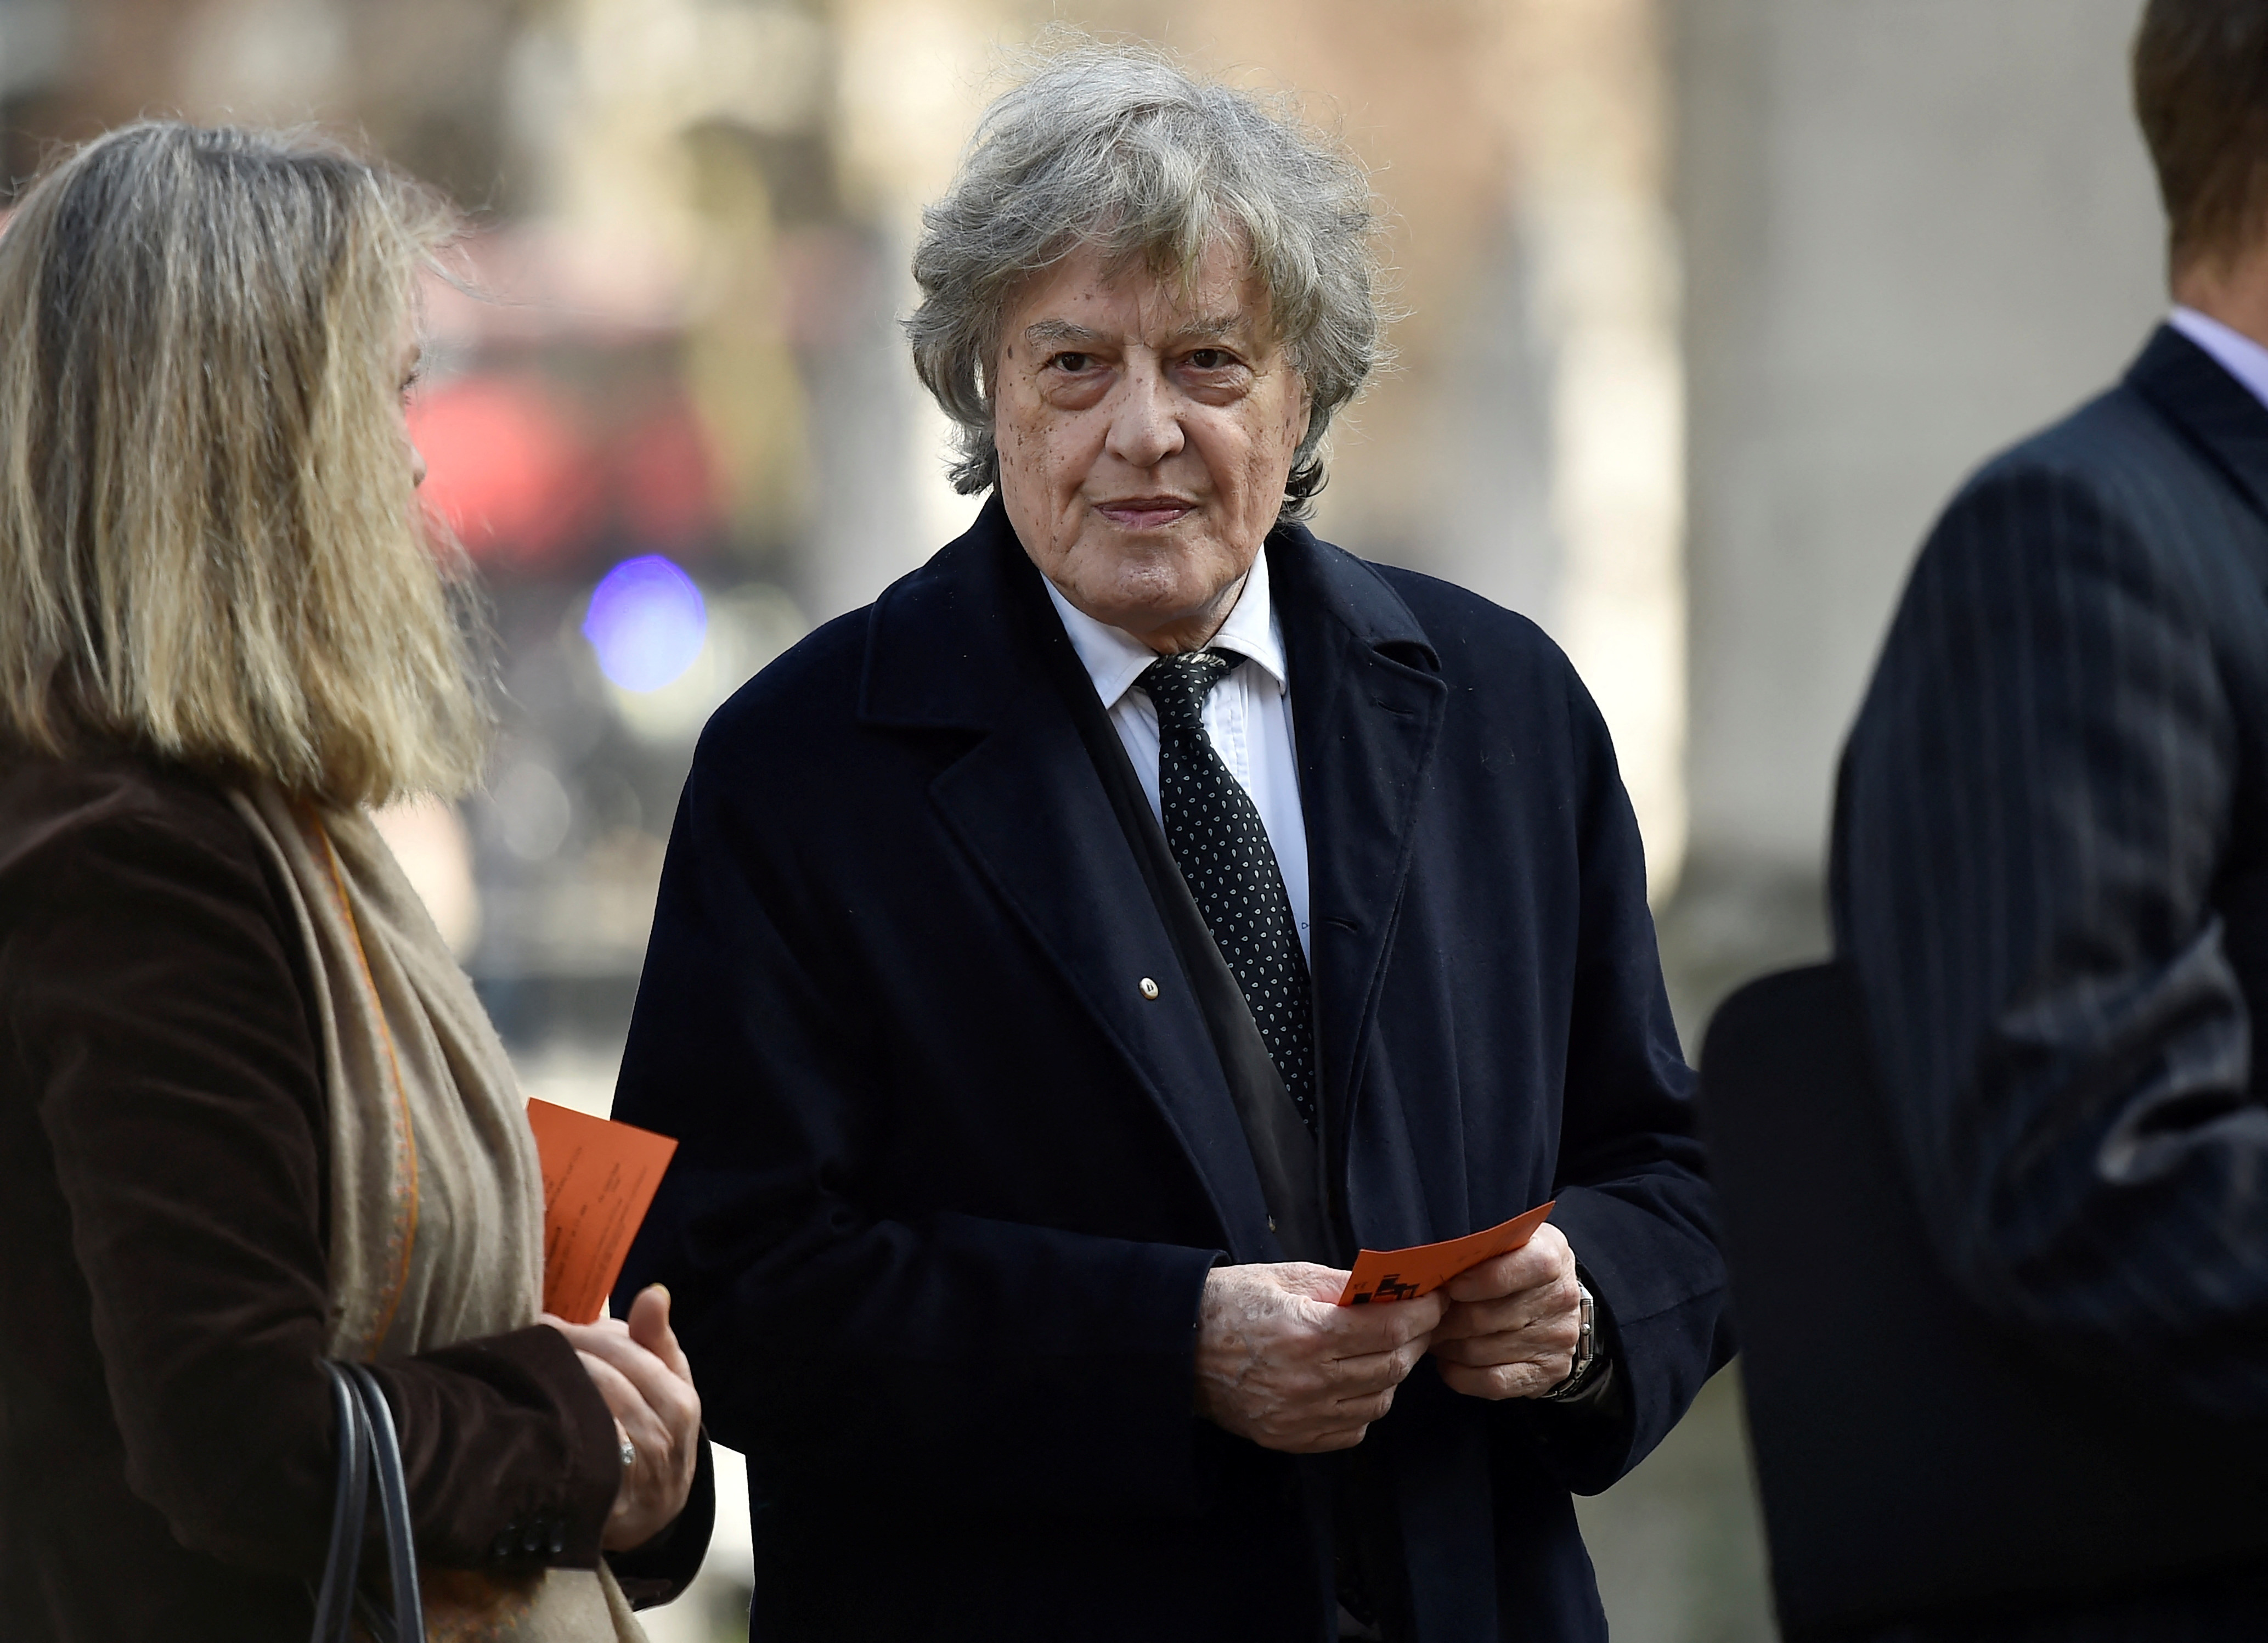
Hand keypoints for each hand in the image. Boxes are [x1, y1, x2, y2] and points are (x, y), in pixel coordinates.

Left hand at [542, 1284, 701, 1550]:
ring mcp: (640, 1461)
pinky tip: (533, 1413)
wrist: (653, 1511)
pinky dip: (558, 1422)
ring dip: (556, 1381)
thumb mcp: (667, 1388)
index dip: (587, 1334)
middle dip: (567, 1352)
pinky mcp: (611, 1489)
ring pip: (593, 1402)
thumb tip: (654, 1291)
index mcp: (682, 1398)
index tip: (553, 1324)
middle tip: (532, 1342)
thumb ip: (657, 1341)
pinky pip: (583, 1442)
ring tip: (526, 1370)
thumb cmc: (657, 1436)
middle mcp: (667, 1428)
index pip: (631, 1350)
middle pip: (609, 1372)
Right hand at [1193, 1262, 1445, 1452]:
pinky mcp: (1291, 1438)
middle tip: (1422, 1323)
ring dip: (1392, 1374)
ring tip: (1388, 1349)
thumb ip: (1342, 1285)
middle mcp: (1307, 1382)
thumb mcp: (1285, 1276)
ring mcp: (1299, 1417)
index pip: (1388, 1328)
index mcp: (1306, 1333)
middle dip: (1416, 1341)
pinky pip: (1353, 1429)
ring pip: (1378, 1401)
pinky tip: (1357, 1380)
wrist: (1178, 1347)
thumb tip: (1393, 1288)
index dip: (1422, 1314)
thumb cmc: (1231, 1303)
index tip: (1436, 1301)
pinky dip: (1365, 1405)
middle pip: (1391, 1367)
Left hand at [1429, 1222, 1582, 1399]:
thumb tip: (1431, 1267)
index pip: (1524, 1267)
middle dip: (1444, 1318)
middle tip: (1422, 1316)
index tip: (1450, 1285)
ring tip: (1433, 1335)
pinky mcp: (1549, 1371)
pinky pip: (1493, 1382)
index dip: (1482, 1279)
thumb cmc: (1514, 1264)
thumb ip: (1478, 1246)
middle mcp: (1560, 1297)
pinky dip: (1461, 1375)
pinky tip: (1448, 1363)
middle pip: (1485, 1316)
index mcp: (1551, 1254)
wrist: (1554, 1300)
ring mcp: (1557, 1338)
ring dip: (1447, 1345)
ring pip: (1481, 1350)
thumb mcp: (1505, 1242)